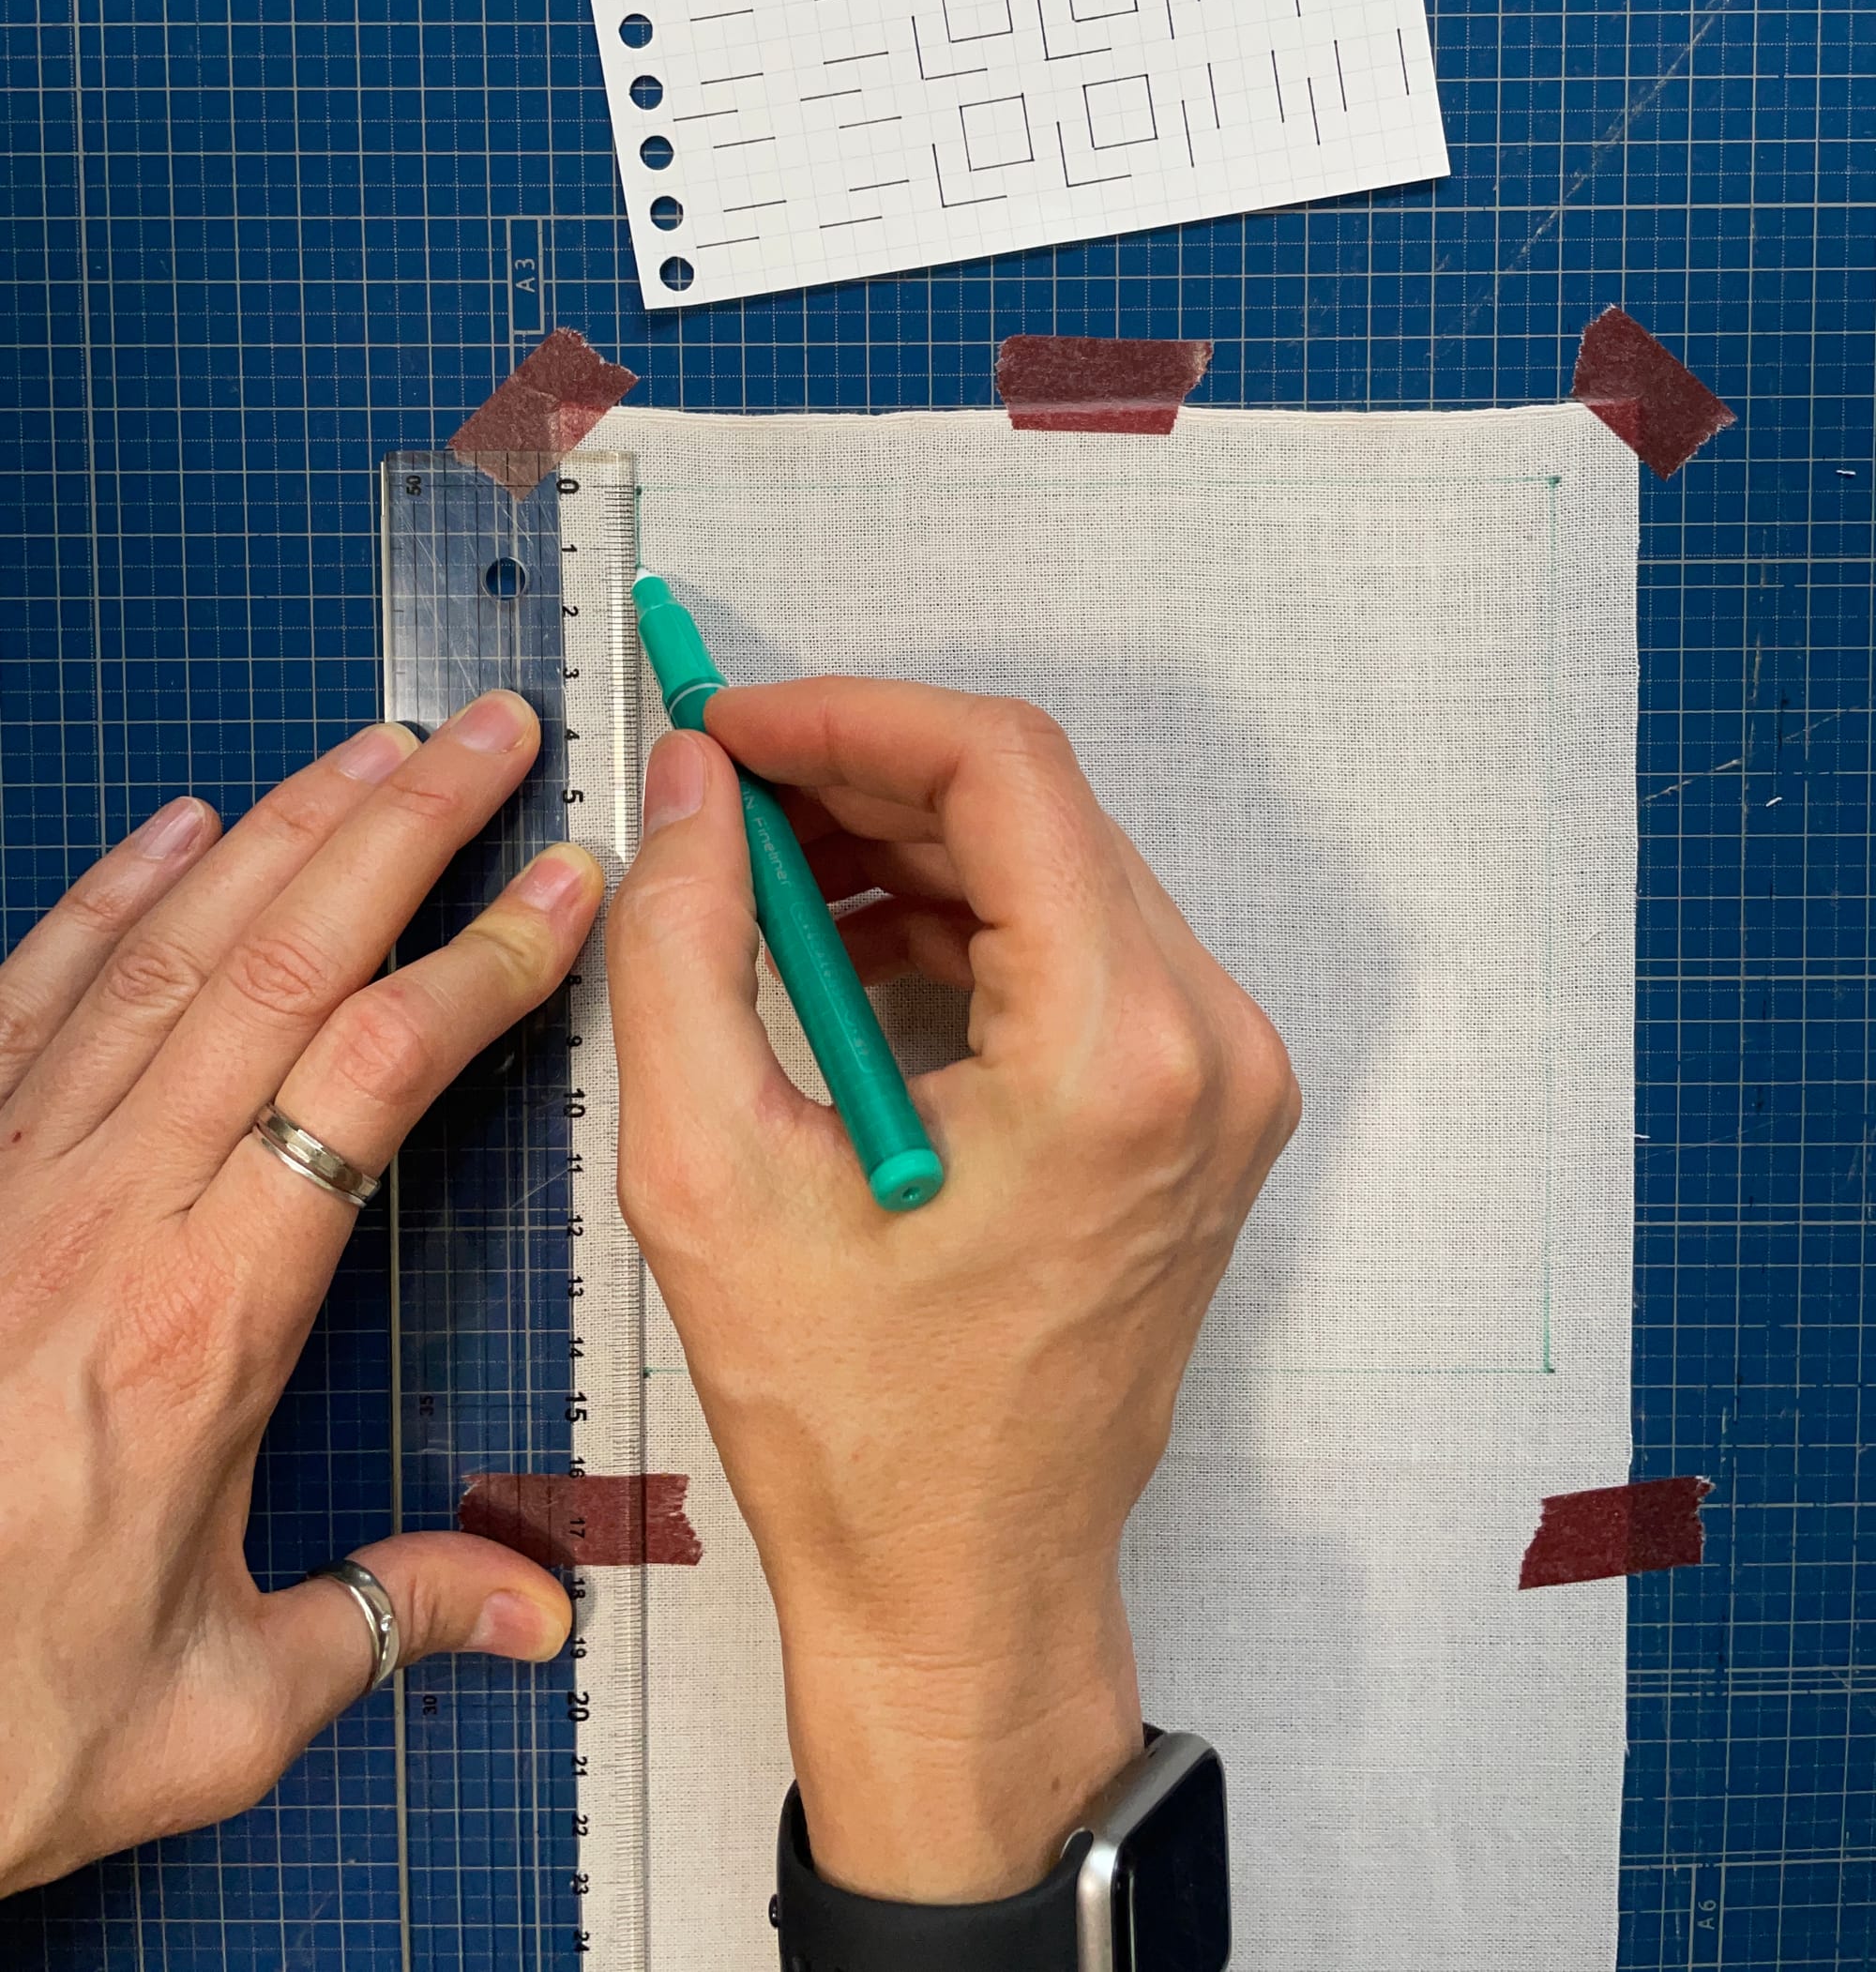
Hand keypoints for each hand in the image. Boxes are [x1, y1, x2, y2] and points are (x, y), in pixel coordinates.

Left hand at [0, 696, 602, 1894]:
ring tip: (378, 747)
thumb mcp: (212, 1714)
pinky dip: (109, 896)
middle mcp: (106, 1212)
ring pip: (165, 950)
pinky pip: (28, 992)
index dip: (484, 962)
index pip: (375, 1073)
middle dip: (404, 827)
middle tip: (493, 736)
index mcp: (204, 1321)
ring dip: (282, 830)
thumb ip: (380, 1622)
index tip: (566, 887)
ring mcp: (8, 1175)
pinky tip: (176, 831)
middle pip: (280, 962)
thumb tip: (528, 1610)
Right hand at [608, 681, 1298, 1904]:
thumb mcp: (708, 1173)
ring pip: (1059, 865)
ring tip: (764, 881)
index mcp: (1117, 1053)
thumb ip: (684, 944)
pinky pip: (1082, 945)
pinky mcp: (1201, 1108)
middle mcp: (1208, 1045)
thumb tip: (689, 783)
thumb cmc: (850, 1425)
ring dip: (908, 846)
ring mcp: (1223, 1078)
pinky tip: (848, 959)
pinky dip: (964, 921)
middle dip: (865, 774)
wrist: (968, 1590)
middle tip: (722, 792)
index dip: (848, 714)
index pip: (1003, 767)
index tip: (727, 724)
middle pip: (1036, 806)